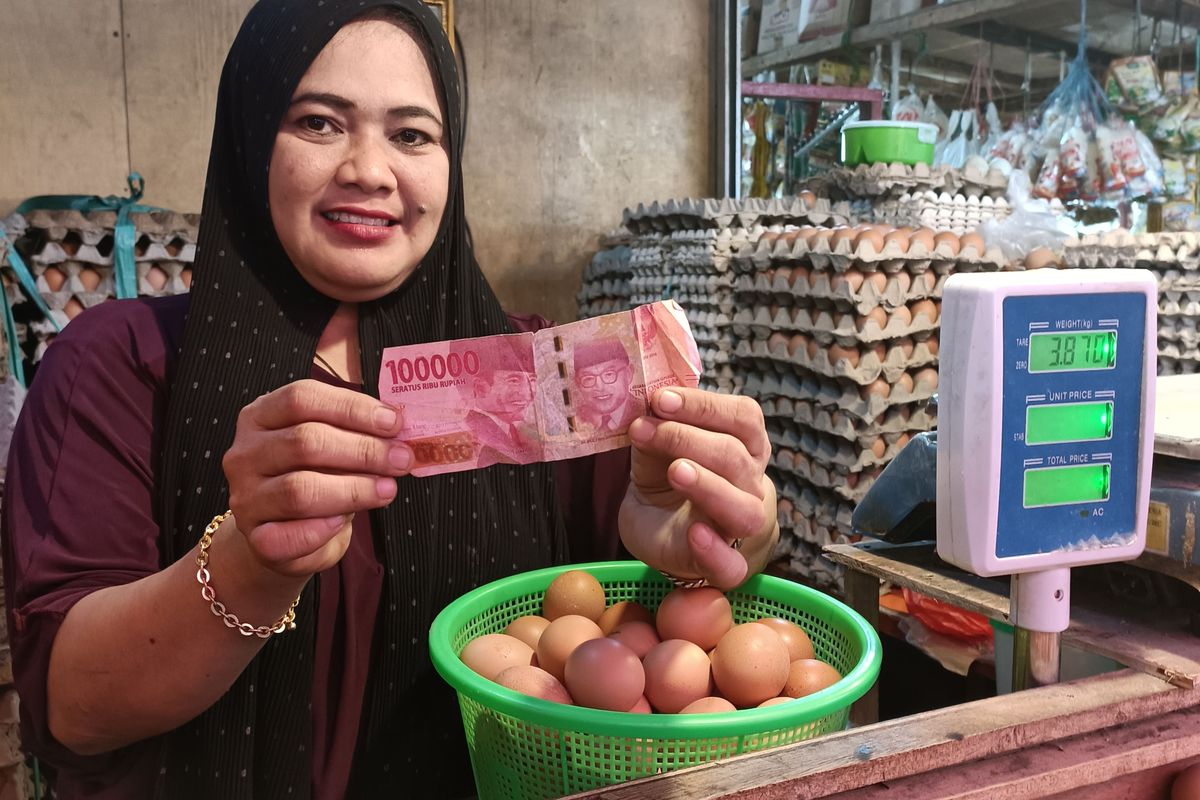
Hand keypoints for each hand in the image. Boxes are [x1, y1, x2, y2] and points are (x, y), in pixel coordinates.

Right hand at [222, 380, 410, 576]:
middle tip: (401, 459)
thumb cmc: (312, 478)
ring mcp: (245, 497)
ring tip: (387, 490)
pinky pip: (287, 536)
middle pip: (305, 442)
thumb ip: (355, 433)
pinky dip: (321, 529)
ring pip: (300, 489)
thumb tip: (398, 430)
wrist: (281, 533)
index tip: (394, 423)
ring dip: (354, 489)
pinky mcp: (254, 538)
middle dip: (363, 450)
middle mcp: (246, 453)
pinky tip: (343, 522)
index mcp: (261, 416)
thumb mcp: (329, 446)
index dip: (352, 408)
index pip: (302, 398)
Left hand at [618, 387, 778, 589]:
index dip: (705, 406)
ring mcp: (742, 529)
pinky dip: (714, 549)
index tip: (660, 399)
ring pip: (743, 509)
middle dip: (688, 438)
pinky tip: (693, 532)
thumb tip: (645, 404)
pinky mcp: (725, 567)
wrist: (661, 534)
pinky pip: (731, 564)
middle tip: (645, 429)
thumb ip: (657, 428)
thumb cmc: (668, 482)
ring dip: (708, 485)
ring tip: (675, 470)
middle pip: (736, 458)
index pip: (743, 417)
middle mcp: (752, 485)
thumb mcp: (658, 448)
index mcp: (745, 448)